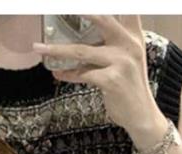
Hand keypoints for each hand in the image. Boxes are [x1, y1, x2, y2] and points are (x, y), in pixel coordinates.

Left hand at [33, 15, 167, 146]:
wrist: (142, 115)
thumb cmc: (129, 87)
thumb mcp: (126, 59)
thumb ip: (110, 44)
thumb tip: (78, 38)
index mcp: (134, 35)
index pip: (126, 9)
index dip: (110, 4)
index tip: (84, 6)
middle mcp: (129, 44)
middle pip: (102, 19)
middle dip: (83, 12)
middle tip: (59, 8)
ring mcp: (121, 62)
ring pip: (82, 51)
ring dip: (57, 50)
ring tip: (39, 48)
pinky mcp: (112, 80)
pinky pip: (82, 74)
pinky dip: (67, 74)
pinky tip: (57, 74)